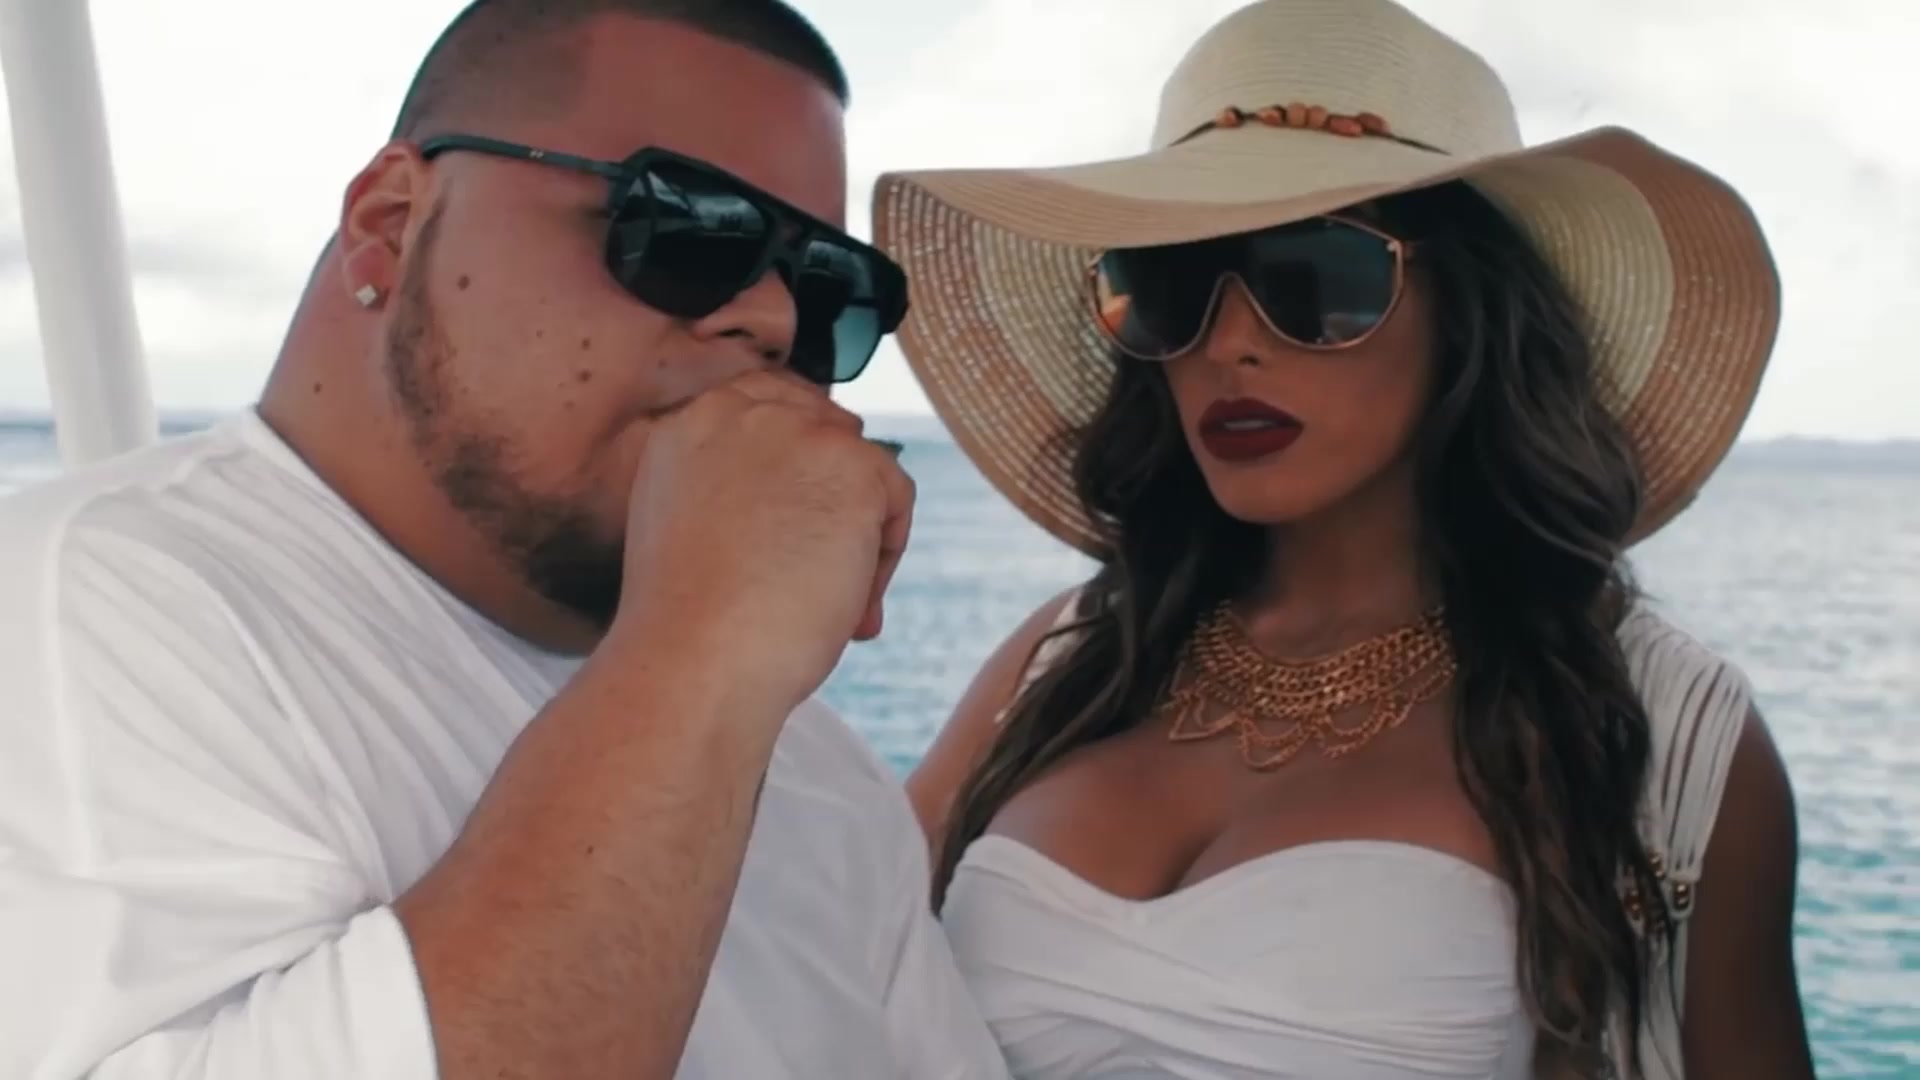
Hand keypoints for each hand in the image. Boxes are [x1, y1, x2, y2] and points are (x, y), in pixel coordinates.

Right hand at [610, 370, 914, 714]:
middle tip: (820, 576)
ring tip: (830, 606)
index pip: (768, 402)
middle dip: (834, 497)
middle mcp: (740, 411)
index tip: (811, 508)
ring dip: (857, 538)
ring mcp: (797, 431)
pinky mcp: (850, 463)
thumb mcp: (690, 527)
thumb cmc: (689, 626)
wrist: (694, 662)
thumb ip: (735, 491)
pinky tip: (848, 606)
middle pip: (826, 427)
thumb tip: (809, 500)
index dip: (802, 455)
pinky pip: (896, 498)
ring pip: (863, 470)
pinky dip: (884, 558)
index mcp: (689, 424)